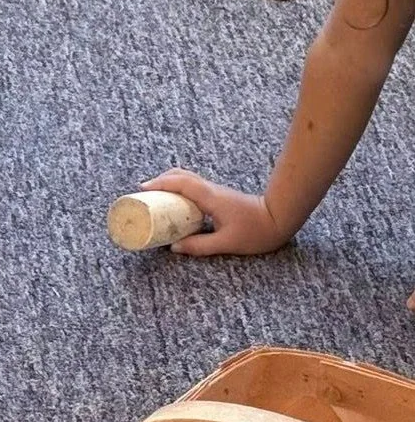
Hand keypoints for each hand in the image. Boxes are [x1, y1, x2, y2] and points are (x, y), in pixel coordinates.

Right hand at [140, 169, 290, 256]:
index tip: (142, 189)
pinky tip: (175, 201)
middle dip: (160, 180)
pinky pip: (193, 186)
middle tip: (144, 192)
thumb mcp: (226, 243)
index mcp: (210, 197)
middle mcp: (210, 190)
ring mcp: (214, 191)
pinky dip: (179, 188)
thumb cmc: (256, 231)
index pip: (180, 183)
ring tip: (155, 195)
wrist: (280, 219)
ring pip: (186, 178)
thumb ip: (199, 246)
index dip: (159, 183)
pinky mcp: (218, 195)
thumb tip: (174, 247)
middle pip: (180, 175)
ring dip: (169, 182)